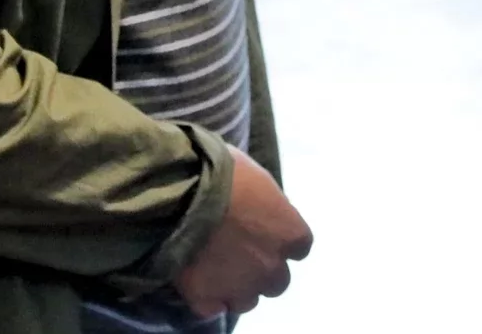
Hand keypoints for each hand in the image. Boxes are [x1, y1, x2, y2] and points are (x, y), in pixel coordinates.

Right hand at [173, 147, 313, 318]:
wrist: (181, 194)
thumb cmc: (223, 173)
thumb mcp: (257, 176)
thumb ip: (266, 202)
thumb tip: (263, 207)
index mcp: (290, 233)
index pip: (300, 247)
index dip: (281, 239)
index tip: (266, 230)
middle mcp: (271, 267)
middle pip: (278, 281)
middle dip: (263, 269)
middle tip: (241, 251)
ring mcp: (240, 287)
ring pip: (247, 300)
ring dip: (238, 287)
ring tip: (217, 268)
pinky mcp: (206, 298)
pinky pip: (212, 308)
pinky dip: (208, 298)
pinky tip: (198, 280)